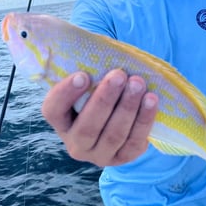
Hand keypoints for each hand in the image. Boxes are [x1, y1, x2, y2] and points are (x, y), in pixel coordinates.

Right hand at [42, 69, 157, 166]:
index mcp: (62, 122)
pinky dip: (144, 120)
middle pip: (88, 126)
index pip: (53, 110)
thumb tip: (93, 47)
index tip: (83, 75)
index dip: (65, 94)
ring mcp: (100, 155)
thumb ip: (90, 70)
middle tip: (119, 74)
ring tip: (139, 84)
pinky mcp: (123, 159)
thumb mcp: (92, 83)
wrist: (122, 116)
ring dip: (128, 107)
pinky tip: (151, 100)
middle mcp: (76, 143)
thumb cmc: (103, 92)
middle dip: (105, 99)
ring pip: (113, 135)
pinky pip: (134, 142)